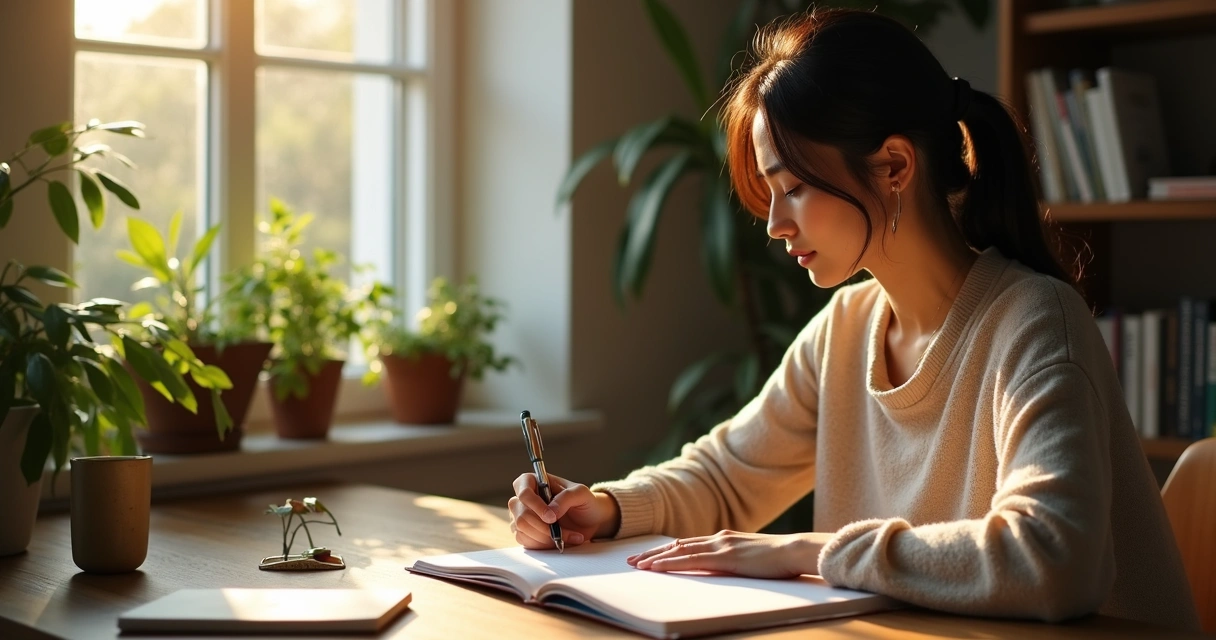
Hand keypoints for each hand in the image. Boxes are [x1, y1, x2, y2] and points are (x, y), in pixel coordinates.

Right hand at [508, 473, 619, 549]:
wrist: (590, 521)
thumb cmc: (584, 502)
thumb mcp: (581, 494)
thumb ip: (566, 497)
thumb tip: (550, 512)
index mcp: (533, 481)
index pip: (524, 492)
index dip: (536, 506)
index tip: (552, 518)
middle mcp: (524, 499)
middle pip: (521, 514)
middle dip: (543, 527)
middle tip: (561, 531)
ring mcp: (522, 516)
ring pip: (522, 529)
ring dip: (545, 537)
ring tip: (566, 536)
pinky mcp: (525, 532)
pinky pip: (525, 540)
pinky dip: (543, 544)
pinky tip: (558, 541)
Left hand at [626, 530, 833, 578]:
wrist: (796, 550)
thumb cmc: (780, 559)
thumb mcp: (753, 558)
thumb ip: (737, 560)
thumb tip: (728, 568)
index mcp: (725, 539)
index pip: (689, 545)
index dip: (668, 551)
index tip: (650, 557)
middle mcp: (719, 538)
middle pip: (678, 546)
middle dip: (654, 554)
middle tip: (633, 561)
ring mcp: (720, 546)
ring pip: (679, 552)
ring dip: (656, 559)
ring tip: (637, 566)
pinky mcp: (724, 557)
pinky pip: (690, 561)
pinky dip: (670, 563)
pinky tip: (656, 567)